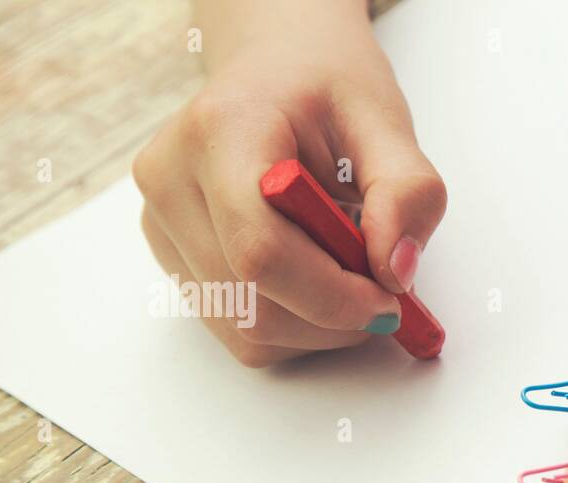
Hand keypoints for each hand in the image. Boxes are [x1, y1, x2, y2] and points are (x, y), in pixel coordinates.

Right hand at [133, 1, 444, 365]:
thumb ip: (406, 193)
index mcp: (219, 132)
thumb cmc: (327, 89)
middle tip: (385, 293)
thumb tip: (395, 272)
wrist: (277, 68)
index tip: (390, 304)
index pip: (261, 250)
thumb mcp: (386, 122)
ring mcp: (161, 222)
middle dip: (334, 317)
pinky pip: (238, 328)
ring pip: (246, 329)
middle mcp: (171, 179)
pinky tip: (317, 279)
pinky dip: (294, 325)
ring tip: (350, 272)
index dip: (332, 296)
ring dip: (318, 326)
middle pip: (253, 302)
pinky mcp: (171, 256)